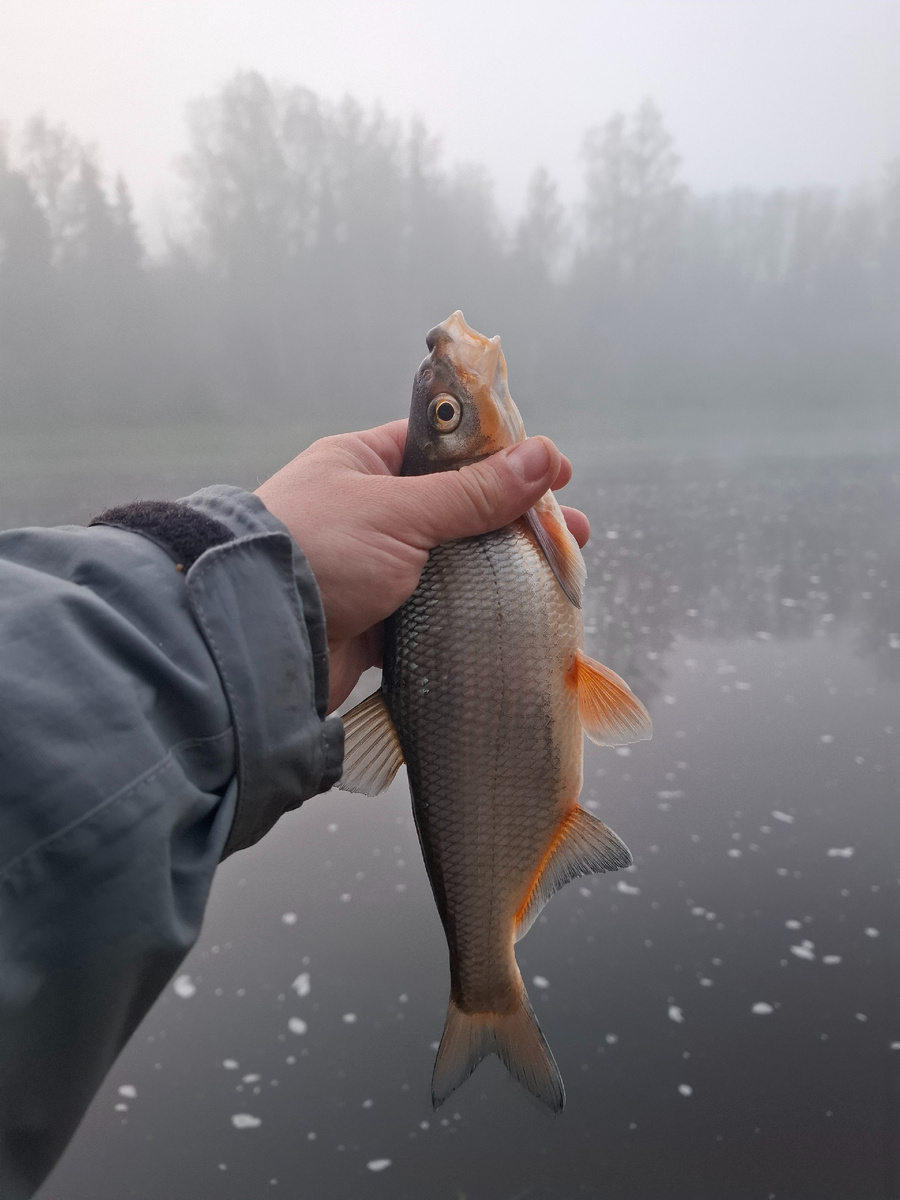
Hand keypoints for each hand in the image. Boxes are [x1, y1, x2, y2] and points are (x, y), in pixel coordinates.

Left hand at [255, 420, 589, 711]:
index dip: (501, 454)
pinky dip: (473, 611)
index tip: (553, 469)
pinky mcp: (377, 620)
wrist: (255, 640)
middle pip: (457, 507)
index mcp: (362, 465)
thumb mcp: (400, 512)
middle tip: (571, 529)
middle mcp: (367, 512)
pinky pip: (437, 610)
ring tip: (557, 573)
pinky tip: (515, 614)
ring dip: (500, 567)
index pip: (442, 447)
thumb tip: (543, 457)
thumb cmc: (319, 551)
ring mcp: (373, 568)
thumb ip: (473, 492)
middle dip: (514, 518)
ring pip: (451, 561)